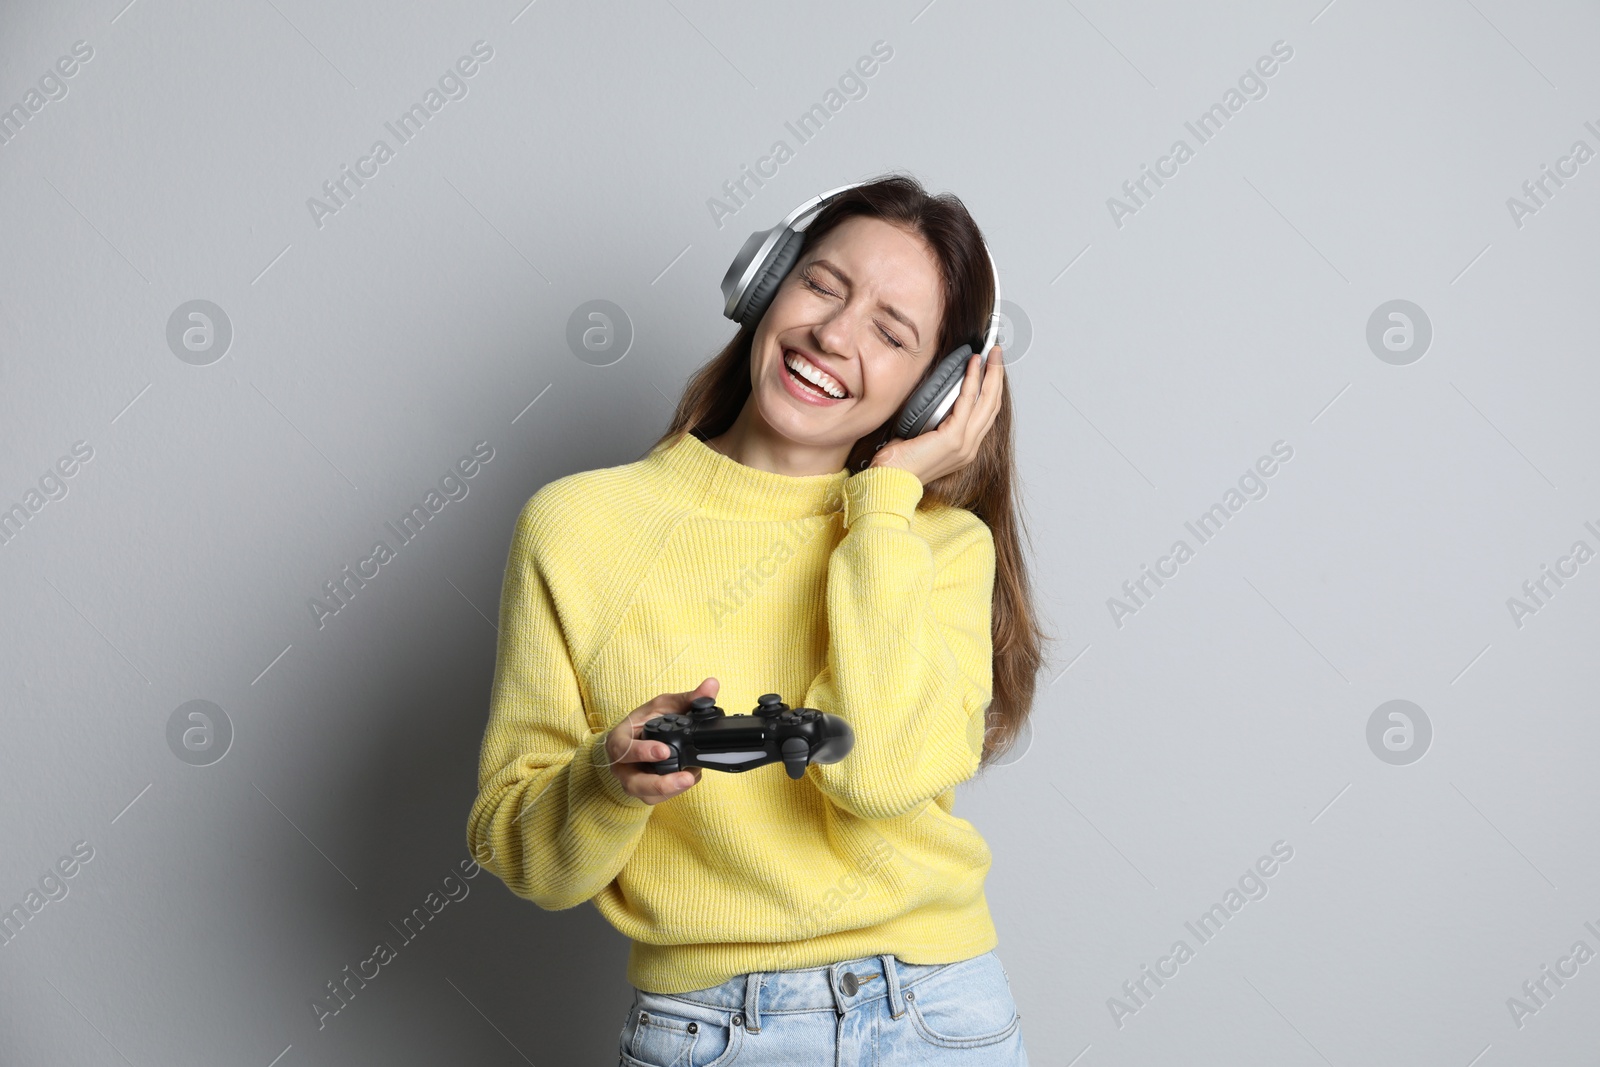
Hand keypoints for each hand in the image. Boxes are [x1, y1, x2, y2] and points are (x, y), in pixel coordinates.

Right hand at [603, 677, 717, 803]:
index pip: (624, 749)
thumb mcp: (662, 706)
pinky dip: (676, 791)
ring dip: (671, 790)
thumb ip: (687, 698)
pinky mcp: (646, 793)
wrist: (636, 741)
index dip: (642, 752)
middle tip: (686, 777)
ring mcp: (633, 782)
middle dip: (660, 783)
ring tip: (692, 778)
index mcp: (620, 740)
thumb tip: (712, 685)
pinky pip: (658, 799)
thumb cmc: (645, 723)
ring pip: (647, 795)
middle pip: (635, 782)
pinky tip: (690, 777)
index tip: (664, 751)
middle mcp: (623, 766)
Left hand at [869, 344, 1003, 484]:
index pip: (985, 414)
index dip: (991, 388)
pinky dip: (972, 381)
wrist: (890, 480)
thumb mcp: (921, 435)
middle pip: (992, 406)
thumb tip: (935, 397)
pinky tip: (973, 366)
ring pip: (987, 402)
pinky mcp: (954, 439)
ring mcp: (964, 444)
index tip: (990, 367)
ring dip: (991, 374)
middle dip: (997, 376)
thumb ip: (934, 420)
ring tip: (992, 353)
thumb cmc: (898, 462)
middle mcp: (969, 448)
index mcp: (964, 448)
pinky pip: (968, 403)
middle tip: (997, 353)